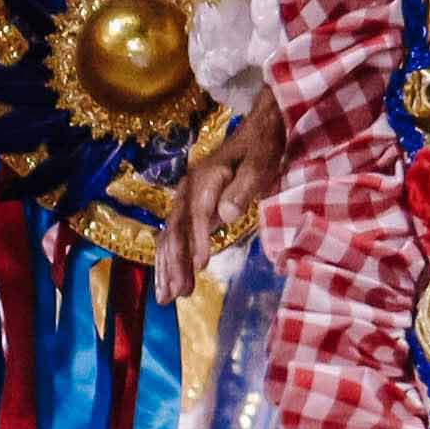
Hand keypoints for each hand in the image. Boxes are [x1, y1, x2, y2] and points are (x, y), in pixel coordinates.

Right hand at [162, 89, 286, 304]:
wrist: (257, 130)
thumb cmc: (262, 148)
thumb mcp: (260, 164)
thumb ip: (244, 188)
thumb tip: (226, 215)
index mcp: (205, 177)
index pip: (199, 213)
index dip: (199, 240)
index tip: (202, 265)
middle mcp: (188, 189)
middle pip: (176, 229)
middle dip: (176, 263)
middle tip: (177, 294)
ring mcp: (184, 199)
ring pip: (169, 236)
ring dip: (168, 267)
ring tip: (167, 298)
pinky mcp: (188, 208)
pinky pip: (172, 236)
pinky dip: (168, 260)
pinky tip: (168, 282)